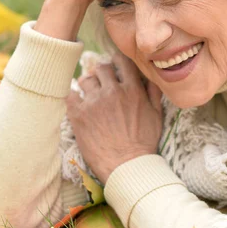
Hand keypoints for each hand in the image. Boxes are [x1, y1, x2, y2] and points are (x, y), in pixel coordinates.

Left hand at [66, 53, 162, 184]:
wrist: (126, 166)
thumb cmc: (144, 143)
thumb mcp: (157, 116)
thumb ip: (153, 93)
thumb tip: (151, 77)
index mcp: (132, 90)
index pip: (122, 62)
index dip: (117, 61)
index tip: (115, 65)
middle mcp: (112, 91)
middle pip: (101, 68)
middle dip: (101, 73)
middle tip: (101, 82)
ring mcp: (93, 102)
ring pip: (85, 80)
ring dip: (87, 85)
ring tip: (89, 94)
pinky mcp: (78, 114)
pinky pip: (70, 95)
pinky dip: (72, 96)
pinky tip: (76, 102)